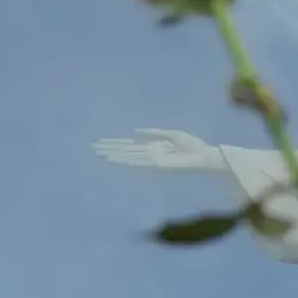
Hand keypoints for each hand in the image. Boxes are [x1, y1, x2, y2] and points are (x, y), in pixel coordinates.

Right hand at [92, 128, 226, 172]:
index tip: (102, 142)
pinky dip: (125, 160)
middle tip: (93, 147)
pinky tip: (114, 158)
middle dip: (111, 149)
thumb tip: (136, 131)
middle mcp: (150, 155)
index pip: (131, 145)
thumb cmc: (194, 146)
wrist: (205, 156)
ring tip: (99, 153)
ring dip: (114, 155)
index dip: (117, 143)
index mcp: (154, 147)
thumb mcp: (172, 135)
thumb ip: (155, 133)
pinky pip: (138, 162)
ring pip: (129, 157)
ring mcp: (152, 161)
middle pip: (126, 151)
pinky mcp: (156, 165)